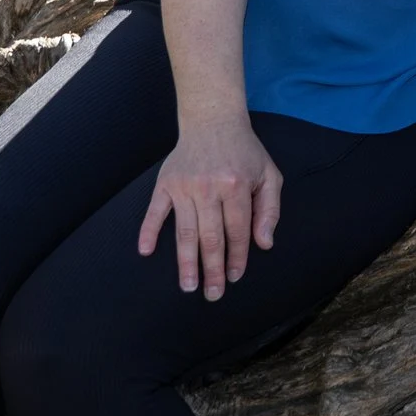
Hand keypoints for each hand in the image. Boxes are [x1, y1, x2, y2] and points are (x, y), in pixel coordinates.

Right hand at [139, 118, 281, 299]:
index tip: (235, 277)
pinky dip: (148, 232)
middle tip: (213, 294)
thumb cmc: (245, 152)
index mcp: (236, 185)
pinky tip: (146, 252)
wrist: (213, 121)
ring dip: (186, 261)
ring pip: (184, 231)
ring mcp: (184, 186)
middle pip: (210, 236)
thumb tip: (264, 244)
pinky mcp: (165, 183)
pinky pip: (154, 212)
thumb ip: (269, 209)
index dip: (237, 256)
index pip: (237, 230)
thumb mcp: (269, 174)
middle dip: (213, 269)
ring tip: (188, 286)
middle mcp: (208, 187)